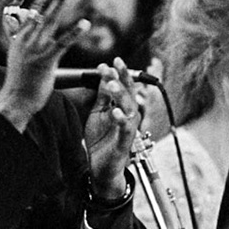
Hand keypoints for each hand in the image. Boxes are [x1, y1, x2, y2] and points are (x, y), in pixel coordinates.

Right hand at [0, 0, 90, 130]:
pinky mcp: (45, 61)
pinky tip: (84, 23)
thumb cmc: (19, 81)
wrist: (14, 101)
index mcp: (22, 36)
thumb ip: (21, 37)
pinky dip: (73, 33)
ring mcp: (35, 49)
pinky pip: (61, 44)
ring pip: (50, 20)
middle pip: (44, 8)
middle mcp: (27, 38)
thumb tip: (21, 24)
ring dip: (61, 2)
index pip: (37, 8)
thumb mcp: (17, 54)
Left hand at [83, 59, 143, 198]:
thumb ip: (102, 95)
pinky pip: (125, 129)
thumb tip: (104, 73)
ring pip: (129, 108)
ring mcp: (128, 129)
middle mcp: (129, 116)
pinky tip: (115, 111)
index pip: (124, 86)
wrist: (100, 167)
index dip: (119, 73)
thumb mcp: (98, 113)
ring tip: (111, 84)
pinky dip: (121, 119)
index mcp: (123, 108)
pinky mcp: (124, 143)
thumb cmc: (102, 140)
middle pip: (129, 93)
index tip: (111, 60)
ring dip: (121, 95)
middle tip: (115, 65)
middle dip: (123, 78)